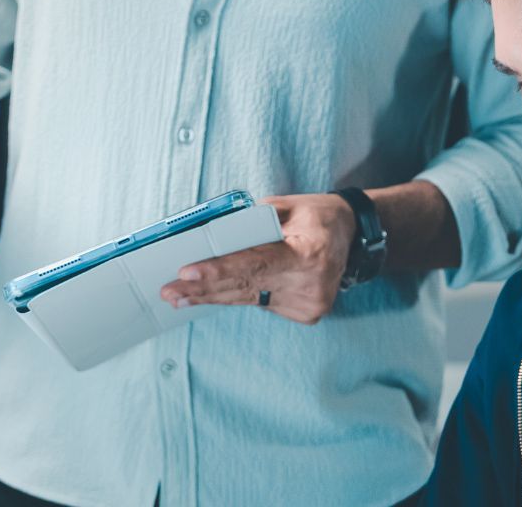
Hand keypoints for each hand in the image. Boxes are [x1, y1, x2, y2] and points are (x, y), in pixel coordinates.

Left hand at [159, 194, 356, 324]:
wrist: (352, 236)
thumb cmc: (317, 215)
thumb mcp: (287, 206)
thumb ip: (252, 223)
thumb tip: (210, 237)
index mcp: (311, 254)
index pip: (256, 264)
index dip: (220, 270)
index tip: (188, 272)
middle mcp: (313, 285)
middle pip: (246, 288)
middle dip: (203, 289)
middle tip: (169, 290)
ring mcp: (311, 304)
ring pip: (249, 299)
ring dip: (212, 296)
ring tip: (178, 295)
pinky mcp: (307, 314)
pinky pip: (261, 303)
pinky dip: (236, 296)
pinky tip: (209, 295)